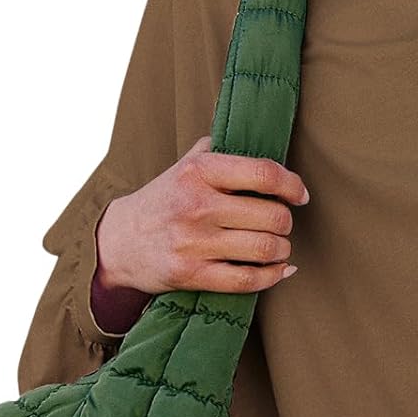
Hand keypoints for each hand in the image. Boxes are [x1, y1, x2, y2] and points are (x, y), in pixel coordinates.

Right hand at [93, 136, 309, 306]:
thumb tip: (259, 136)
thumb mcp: (184, 165)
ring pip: (265, 249)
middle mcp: (196, 205)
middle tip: (281, 224)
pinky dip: (272, 276)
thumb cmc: (162, 200)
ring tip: (278, 246)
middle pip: (272, 216)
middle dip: (286, 222)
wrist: (118, 241)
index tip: (299, 195)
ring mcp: (194, 242)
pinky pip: (247, 280)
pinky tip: (279, 270)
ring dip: (282, 250)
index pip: (263, 174)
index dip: (292, 185)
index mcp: (198, 171)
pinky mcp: (192, 275)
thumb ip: (219, 150)